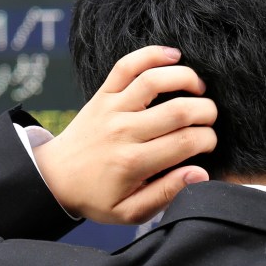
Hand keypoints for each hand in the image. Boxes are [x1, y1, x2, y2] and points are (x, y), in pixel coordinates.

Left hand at [32, 45, 216, 223]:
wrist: (55, 177)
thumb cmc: (96, 197)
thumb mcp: (130, 211)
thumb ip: (167, 194)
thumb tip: (200, 174)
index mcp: (134, 162)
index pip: (187, 142)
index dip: (209, 140)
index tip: (209, 144)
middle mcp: (124, 131)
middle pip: (179, 110)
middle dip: (207, 112)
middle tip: (210, 119)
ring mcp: (112, 108)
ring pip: (155, 80)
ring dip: (187, 79)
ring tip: (199, 89)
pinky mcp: (103, 94)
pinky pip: (127, 65)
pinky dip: (152, 54)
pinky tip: (174, 56)